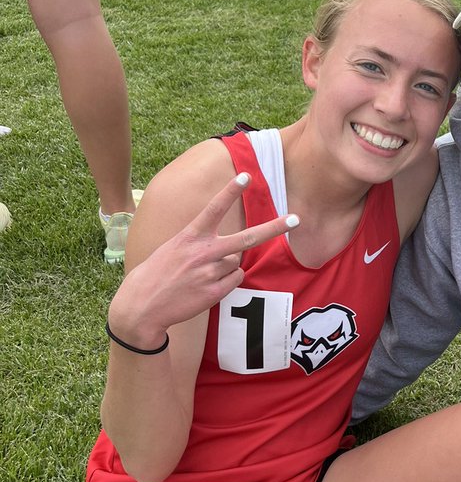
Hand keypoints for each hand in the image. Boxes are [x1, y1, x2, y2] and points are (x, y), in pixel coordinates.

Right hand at [109, 174, 297, 346]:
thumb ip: (202, 244)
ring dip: (226, 266)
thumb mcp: (174, 247)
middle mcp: (204, 252)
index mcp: (191, 236)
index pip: (214, 208)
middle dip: (274, 228)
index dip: (230, 192)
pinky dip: (227, 281)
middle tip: (296, 219)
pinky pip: (236, 279)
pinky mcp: (215, 292)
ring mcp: (211, 273)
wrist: (143, 305)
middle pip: (247, 238)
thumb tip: (232, 253)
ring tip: (201, 274)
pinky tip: (207, 285)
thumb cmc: (158, 273)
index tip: (246, 176)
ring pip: (237, 262)